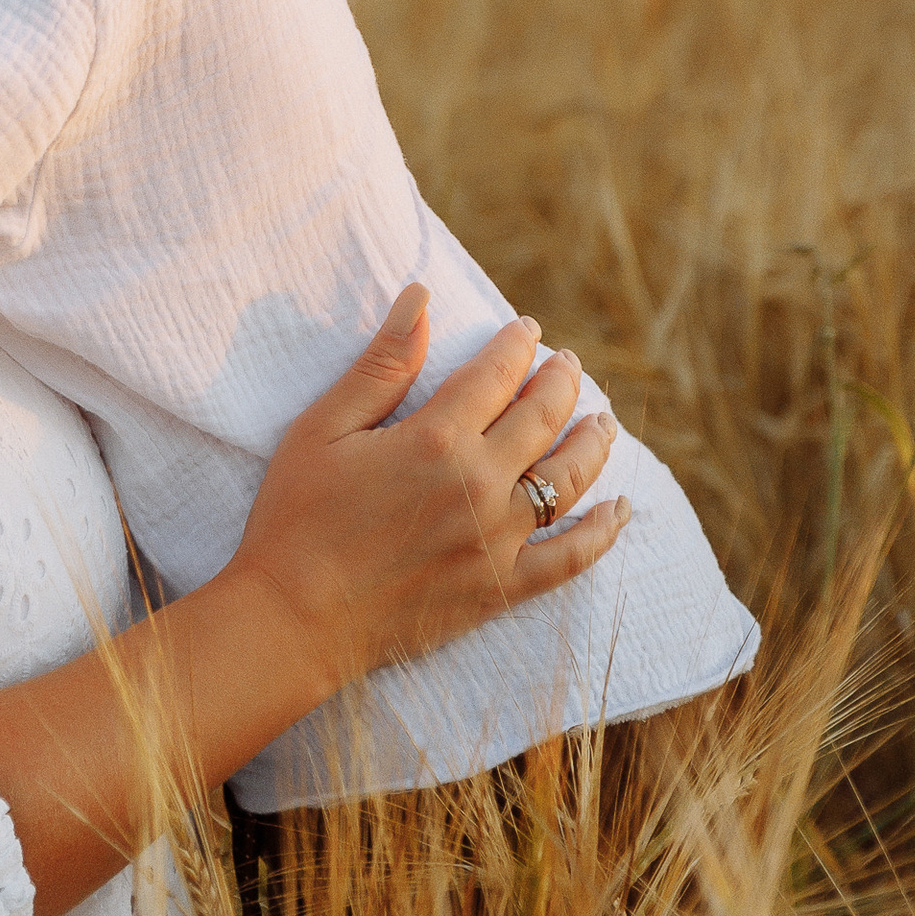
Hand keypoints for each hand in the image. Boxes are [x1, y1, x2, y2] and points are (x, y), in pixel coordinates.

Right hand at [236, 289, 625, 679]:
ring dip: (593, 442)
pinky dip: (602, 532)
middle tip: (569, 364)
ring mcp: (497, 539)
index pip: (496, 374)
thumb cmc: (296, 516)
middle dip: (562, 381)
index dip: (516, 345)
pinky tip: (621, 510)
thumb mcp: (323, 427)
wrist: (293, 618)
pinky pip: (570, 557)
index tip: (527, 330)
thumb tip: (421, 297)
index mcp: (436, 438)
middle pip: (543, 418)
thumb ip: (381, 364)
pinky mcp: (501, 588)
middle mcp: (479, 484)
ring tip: (603, 422)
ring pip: (569, 479)